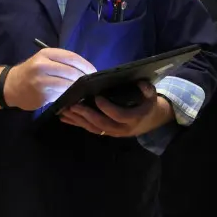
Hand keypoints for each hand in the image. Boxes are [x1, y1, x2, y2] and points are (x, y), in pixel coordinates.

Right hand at [1, 48, 94, 110]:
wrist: (12, 86)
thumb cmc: (32, 71)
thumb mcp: (44, 59)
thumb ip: (62, 62)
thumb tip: (86, 69)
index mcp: (46, 53)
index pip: (72, 57)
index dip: (86, 65)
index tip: (94, 72)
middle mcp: (43, 65)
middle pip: (72, 71)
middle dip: (84, 78)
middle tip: (91, 83)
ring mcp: (42, 81)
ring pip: (68, 84)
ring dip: (78, 88)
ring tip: (84, 90)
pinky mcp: (42, 95)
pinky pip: (62, 95)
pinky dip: (70, 95)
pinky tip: (73, 96)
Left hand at [59, 81, 174, 137]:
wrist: (151, 120)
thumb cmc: (148, 104)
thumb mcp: (152, 95)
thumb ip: (147, 89)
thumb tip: (140, 83)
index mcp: (133, 118)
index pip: (118, 115)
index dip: (107, 108)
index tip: (97, 97)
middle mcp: (122, 129)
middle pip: (102, 124)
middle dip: (86, 115)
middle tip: (73, 106)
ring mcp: (113, 133)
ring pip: (94, 129)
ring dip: (78, 121)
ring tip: (64, 112)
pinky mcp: (106, 133)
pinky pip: (91, 130)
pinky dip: (78, 124)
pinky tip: (66, 118)